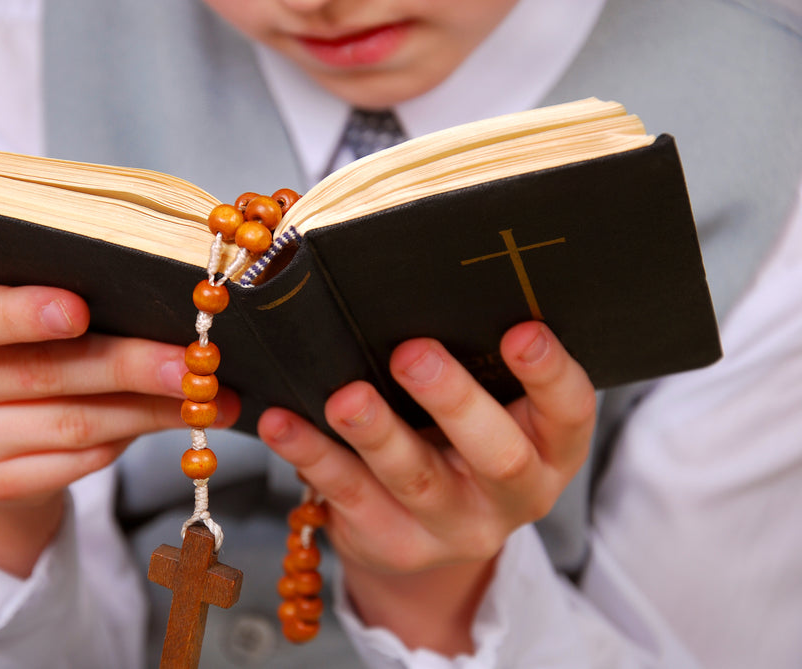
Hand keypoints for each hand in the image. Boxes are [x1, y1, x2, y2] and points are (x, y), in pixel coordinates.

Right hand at [0, 263, 238, 574]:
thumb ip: (52, 279)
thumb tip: (155, 291)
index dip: (21, 313)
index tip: (79, 310)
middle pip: (40, 373)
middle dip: (128, 365)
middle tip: (193, 360)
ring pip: (73, 424)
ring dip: (150, 408)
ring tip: (206, 394)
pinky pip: (79, 460)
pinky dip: (133, 435)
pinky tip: (172, 418)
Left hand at [257, 322, 594, 653]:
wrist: (429, 529)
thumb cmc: (460, 436)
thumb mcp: (492, 406)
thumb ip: (475, 358)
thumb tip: (418, 280)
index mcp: (550, 448)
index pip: (569, 412)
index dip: (549, 373)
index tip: (521, 330)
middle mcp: (513, 494)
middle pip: (496, 454)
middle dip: (455, 401)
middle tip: (413, 353)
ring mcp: (453, 527)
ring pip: (414, 478)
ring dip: (376, 434)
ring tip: (344, 398)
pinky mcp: (394, 543)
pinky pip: (348, 496)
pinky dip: (311, 455)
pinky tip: (283, 422)